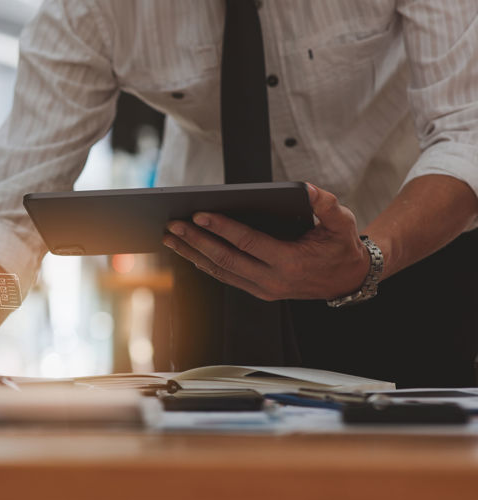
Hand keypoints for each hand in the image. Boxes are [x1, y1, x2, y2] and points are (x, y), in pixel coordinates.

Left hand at [162, 183, 369, 300]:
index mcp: (290, 262)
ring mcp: (263, 289)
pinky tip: (188, 249)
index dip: (222, 228)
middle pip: (225, 260)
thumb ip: (326, 204)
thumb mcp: (342, 223)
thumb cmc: (341, 247)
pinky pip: (226, 277)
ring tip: (171, 237)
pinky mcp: (258, 291)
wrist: (347, 280)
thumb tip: (305, 188)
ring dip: (193, 254)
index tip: (199, 214)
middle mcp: (272, 280)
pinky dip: (204, 263)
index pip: (247, 243)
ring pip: (220, 272)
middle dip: (196, 241)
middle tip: (173, 225)